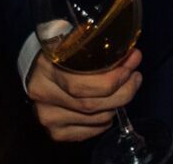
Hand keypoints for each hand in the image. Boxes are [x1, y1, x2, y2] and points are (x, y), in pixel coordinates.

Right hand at [25, 47, 142, 142]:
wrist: (37, 70)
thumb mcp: (74, 40)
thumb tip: (131, 55)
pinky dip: (105, 121)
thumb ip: (97, 47)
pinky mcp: (55, 132)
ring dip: (116, 105)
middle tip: (135, 78)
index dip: (115, 78)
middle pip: (92, 105)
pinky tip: (109, 107)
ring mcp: (48, 117)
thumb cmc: (62, 52)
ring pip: (96, 119)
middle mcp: (44, 96)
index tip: (133, 62)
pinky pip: (90, 131)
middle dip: (123, 91)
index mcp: (47, 68)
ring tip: (124, 89)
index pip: (83, 85)